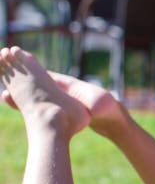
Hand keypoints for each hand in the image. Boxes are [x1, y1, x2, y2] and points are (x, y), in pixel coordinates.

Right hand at [3, 71, 125, 137]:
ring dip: (21, 93)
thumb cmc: (108, 110)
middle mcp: (63, 90)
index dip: (31, 69)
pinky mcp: (60, 110)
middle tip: (2, 73)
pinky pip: (40, 105)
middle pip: (38, 82)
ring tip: (4, 95)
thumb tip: (94, 108)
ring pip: (37, 94)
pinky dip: (28, 104)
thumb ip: (96, 103)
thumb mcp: (102, 105)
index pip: (47, 75)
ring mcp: (61, 99)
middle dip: (21, 79)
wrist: (113, 119)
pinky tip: (15, 104)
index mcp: (69, 85)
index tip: (13, 64)